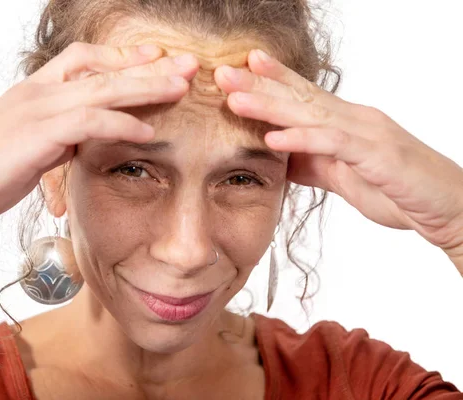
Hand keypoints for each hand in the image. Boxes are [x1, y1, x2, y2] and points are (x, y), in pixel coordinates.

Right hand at [0, 42, 198, 244]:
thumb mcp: (27, 146)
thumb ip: (57, 136)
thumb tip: (83, 140)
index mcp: (35, 90)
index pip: (86, 60)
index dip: (122, 57)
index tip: (155, 57)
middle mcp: (38, 92)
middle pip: (104, 69)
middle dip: (149, 66)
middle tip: (187, 65)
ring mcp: (37, 109)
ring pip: (103, 90)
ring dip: (145, 89)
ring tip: (181, 89)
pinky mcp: (37, 135)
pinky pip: (90, 123)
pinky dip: (121, 126)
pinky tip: (147, 133)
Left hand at [214, 49, 462, 259]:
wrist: (446, 208)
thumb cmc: (396, 190)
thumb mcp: (343, 175)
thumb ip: (312, 163)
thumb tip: (278, 157)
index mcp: (347, 122)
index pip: (304, 96)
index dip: (273, 80)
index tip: (241, 67)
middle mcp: (356, 119)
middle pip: (300, 98)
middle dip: (259, 85)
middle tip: (222, 73)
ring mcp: (367, 133)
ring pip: (311, 114)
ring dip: (270, 106)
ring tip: (234, 99)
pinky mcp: (376, 155)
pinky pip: (332, 144)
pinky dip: (301, 140)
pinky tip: (272, 138)